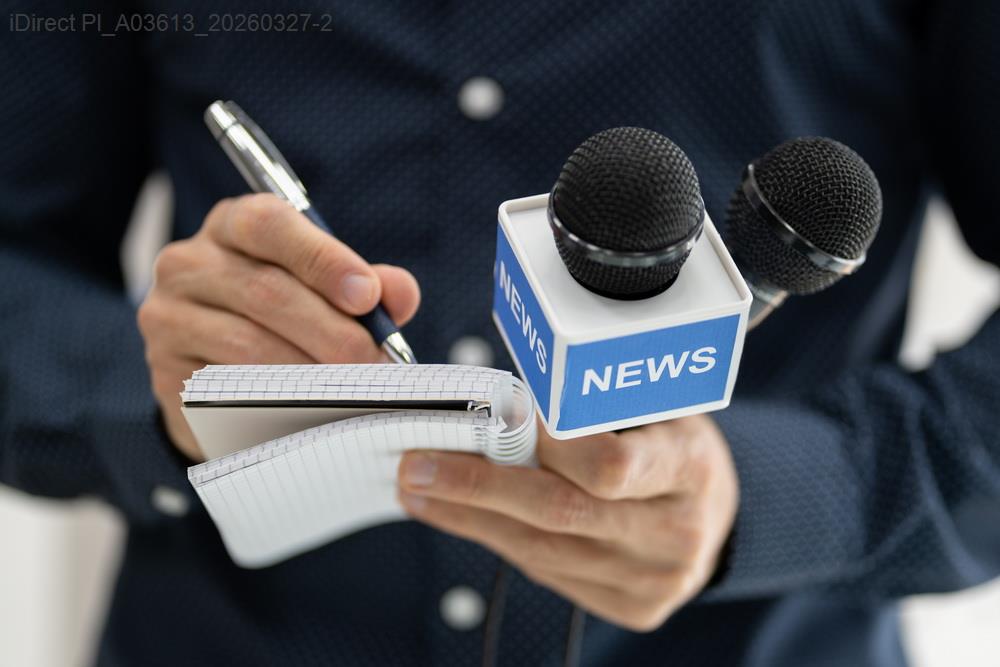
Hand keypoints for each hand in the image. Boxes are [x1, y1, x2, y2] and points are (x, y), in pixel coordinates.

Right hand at [137, 194, 419, 460]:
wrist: (224, 376)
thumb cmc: (285, 318)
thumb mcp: (325, 290)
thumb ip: (366, 286)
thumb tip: (399, 292)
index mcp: (233, 225)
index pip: (270, 224)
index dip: (322, 259)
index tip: (368, 296)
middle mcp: (189, 262)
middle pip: (265, 291)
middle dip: (332, 331)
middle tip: (376, 364)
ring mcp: (169, 317)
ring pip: (247, 344)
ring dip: (310, 373)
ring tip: (355, 392)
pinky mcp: (166, 372)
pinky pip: (226, 388)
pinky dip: (276, 401)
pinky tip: (312, 411)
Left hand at [397, 414, 737, 630]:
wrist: (713, 514)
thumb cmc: (672, 443)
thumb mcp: (656, 405)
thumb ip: (595, 405)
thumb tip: (504, 399)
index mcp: (690, 469)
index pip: (610, 464)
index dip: (547, 443)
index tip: (493, 418)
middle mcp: (675, 533)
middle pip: (560, 513)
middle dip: (478, 487)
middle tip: (418, 465)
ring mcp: (654, 580)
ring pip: (543, 550)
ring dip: (472, 518)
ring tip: (421, 491)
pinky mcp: (631, 607)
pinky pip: (549, 574)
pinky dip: (499, 541)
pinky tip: (462, 518)